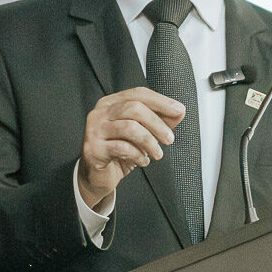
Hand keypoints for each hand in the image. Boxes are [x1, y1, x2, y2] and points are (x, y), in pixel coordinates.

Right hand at [79, 87, 184, 209]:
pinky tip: (142, 161)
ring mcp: (94, 130)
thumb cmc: (121, 152)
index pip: (138, 94)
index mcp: (112, 103)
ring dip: (150, 142)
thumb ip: (160, 120)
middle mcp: (100, 113)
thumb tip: (179, 111)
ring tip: (158, 154)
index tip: (179, 110)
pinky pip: (122, 148)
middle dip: (157, 123)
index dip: (161, 101)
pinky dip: (138, 155)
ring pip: (129, 127)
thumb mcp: (143, 134)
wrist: (99, 177)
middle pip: (134, 108)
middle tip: (170, 139)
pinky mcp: (93, 149)